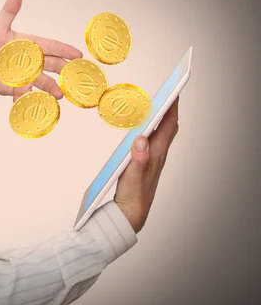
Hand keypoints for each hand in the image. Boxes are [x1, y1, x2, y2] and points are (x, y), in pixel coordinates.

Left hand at [0, 0, 82, 100]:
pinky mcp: (17, 88)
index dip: (64, 49)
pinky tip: (26, 99)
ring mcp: (26, 75)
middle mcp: (32, 61)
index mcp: (30, 44)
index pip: (50, 46)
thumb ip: (9, 12)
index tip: (77, 54)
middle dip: (63, 69)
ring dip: (51, 87)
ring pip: (42, 81)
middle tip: (73, 74)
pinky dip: (26, 96)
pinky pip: (25, 93)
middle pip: (52, 64)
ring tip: (59, 94)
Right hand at [114, 97, 179, 232]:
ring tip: (156, 105)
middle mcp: (157, 154)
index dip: (172, 106)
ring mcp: (152, 159)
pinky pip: (151, 141)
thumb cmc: (133, 197)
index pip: (168, 125)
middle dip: (169, 109)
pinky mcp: (145, 163)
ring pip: (161, 134)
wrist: (131, 214)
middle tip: (167, 93)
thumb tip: (141, 140)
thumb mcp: (131, 177)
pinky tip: (141, 130)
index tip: (175, 90)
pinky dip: (150, 130)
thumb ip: (137, 159)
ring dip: (161, 118)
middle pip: (168, 127)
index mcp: (156, 154)